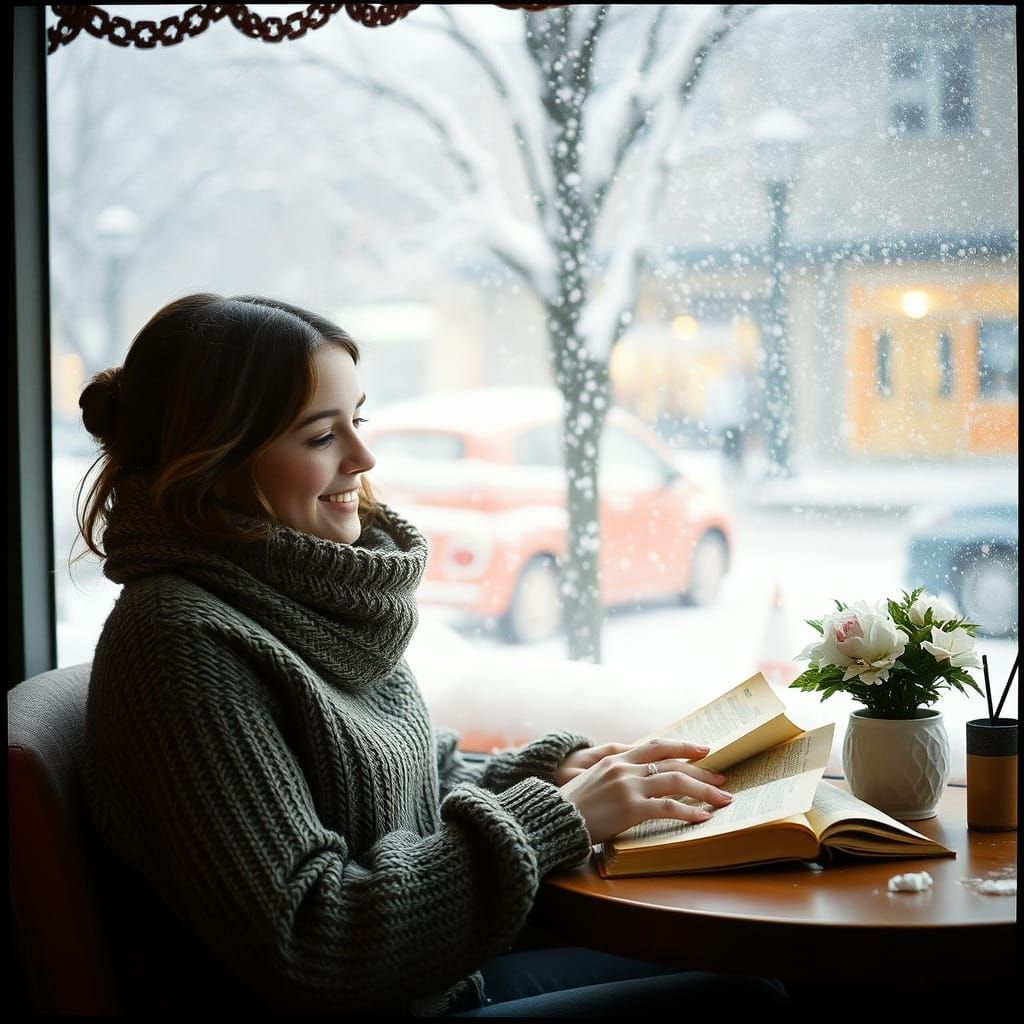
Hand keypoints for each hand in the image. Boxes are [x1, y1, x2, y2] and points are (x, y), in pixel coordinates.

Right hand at [557, 738, 731, 844]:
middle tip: (722, 779)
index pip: (657, 746)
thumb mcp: (594, 778)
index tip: (704, 749)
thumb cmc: (573, 804)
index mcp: (616, 757)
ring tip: (723, 800)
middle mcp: (625, 767)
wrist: (555, 817)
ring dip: (704, 790)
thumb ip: (617, 773)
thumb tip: (641, 778)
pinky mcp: (631, 808)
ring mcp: (629, 786)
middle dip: (702, 771)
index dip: (683, 746)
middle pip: (673, 762)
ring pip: (677, 782)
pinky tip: (703, 818)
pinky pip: (668, 808)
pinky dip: (689, 812)